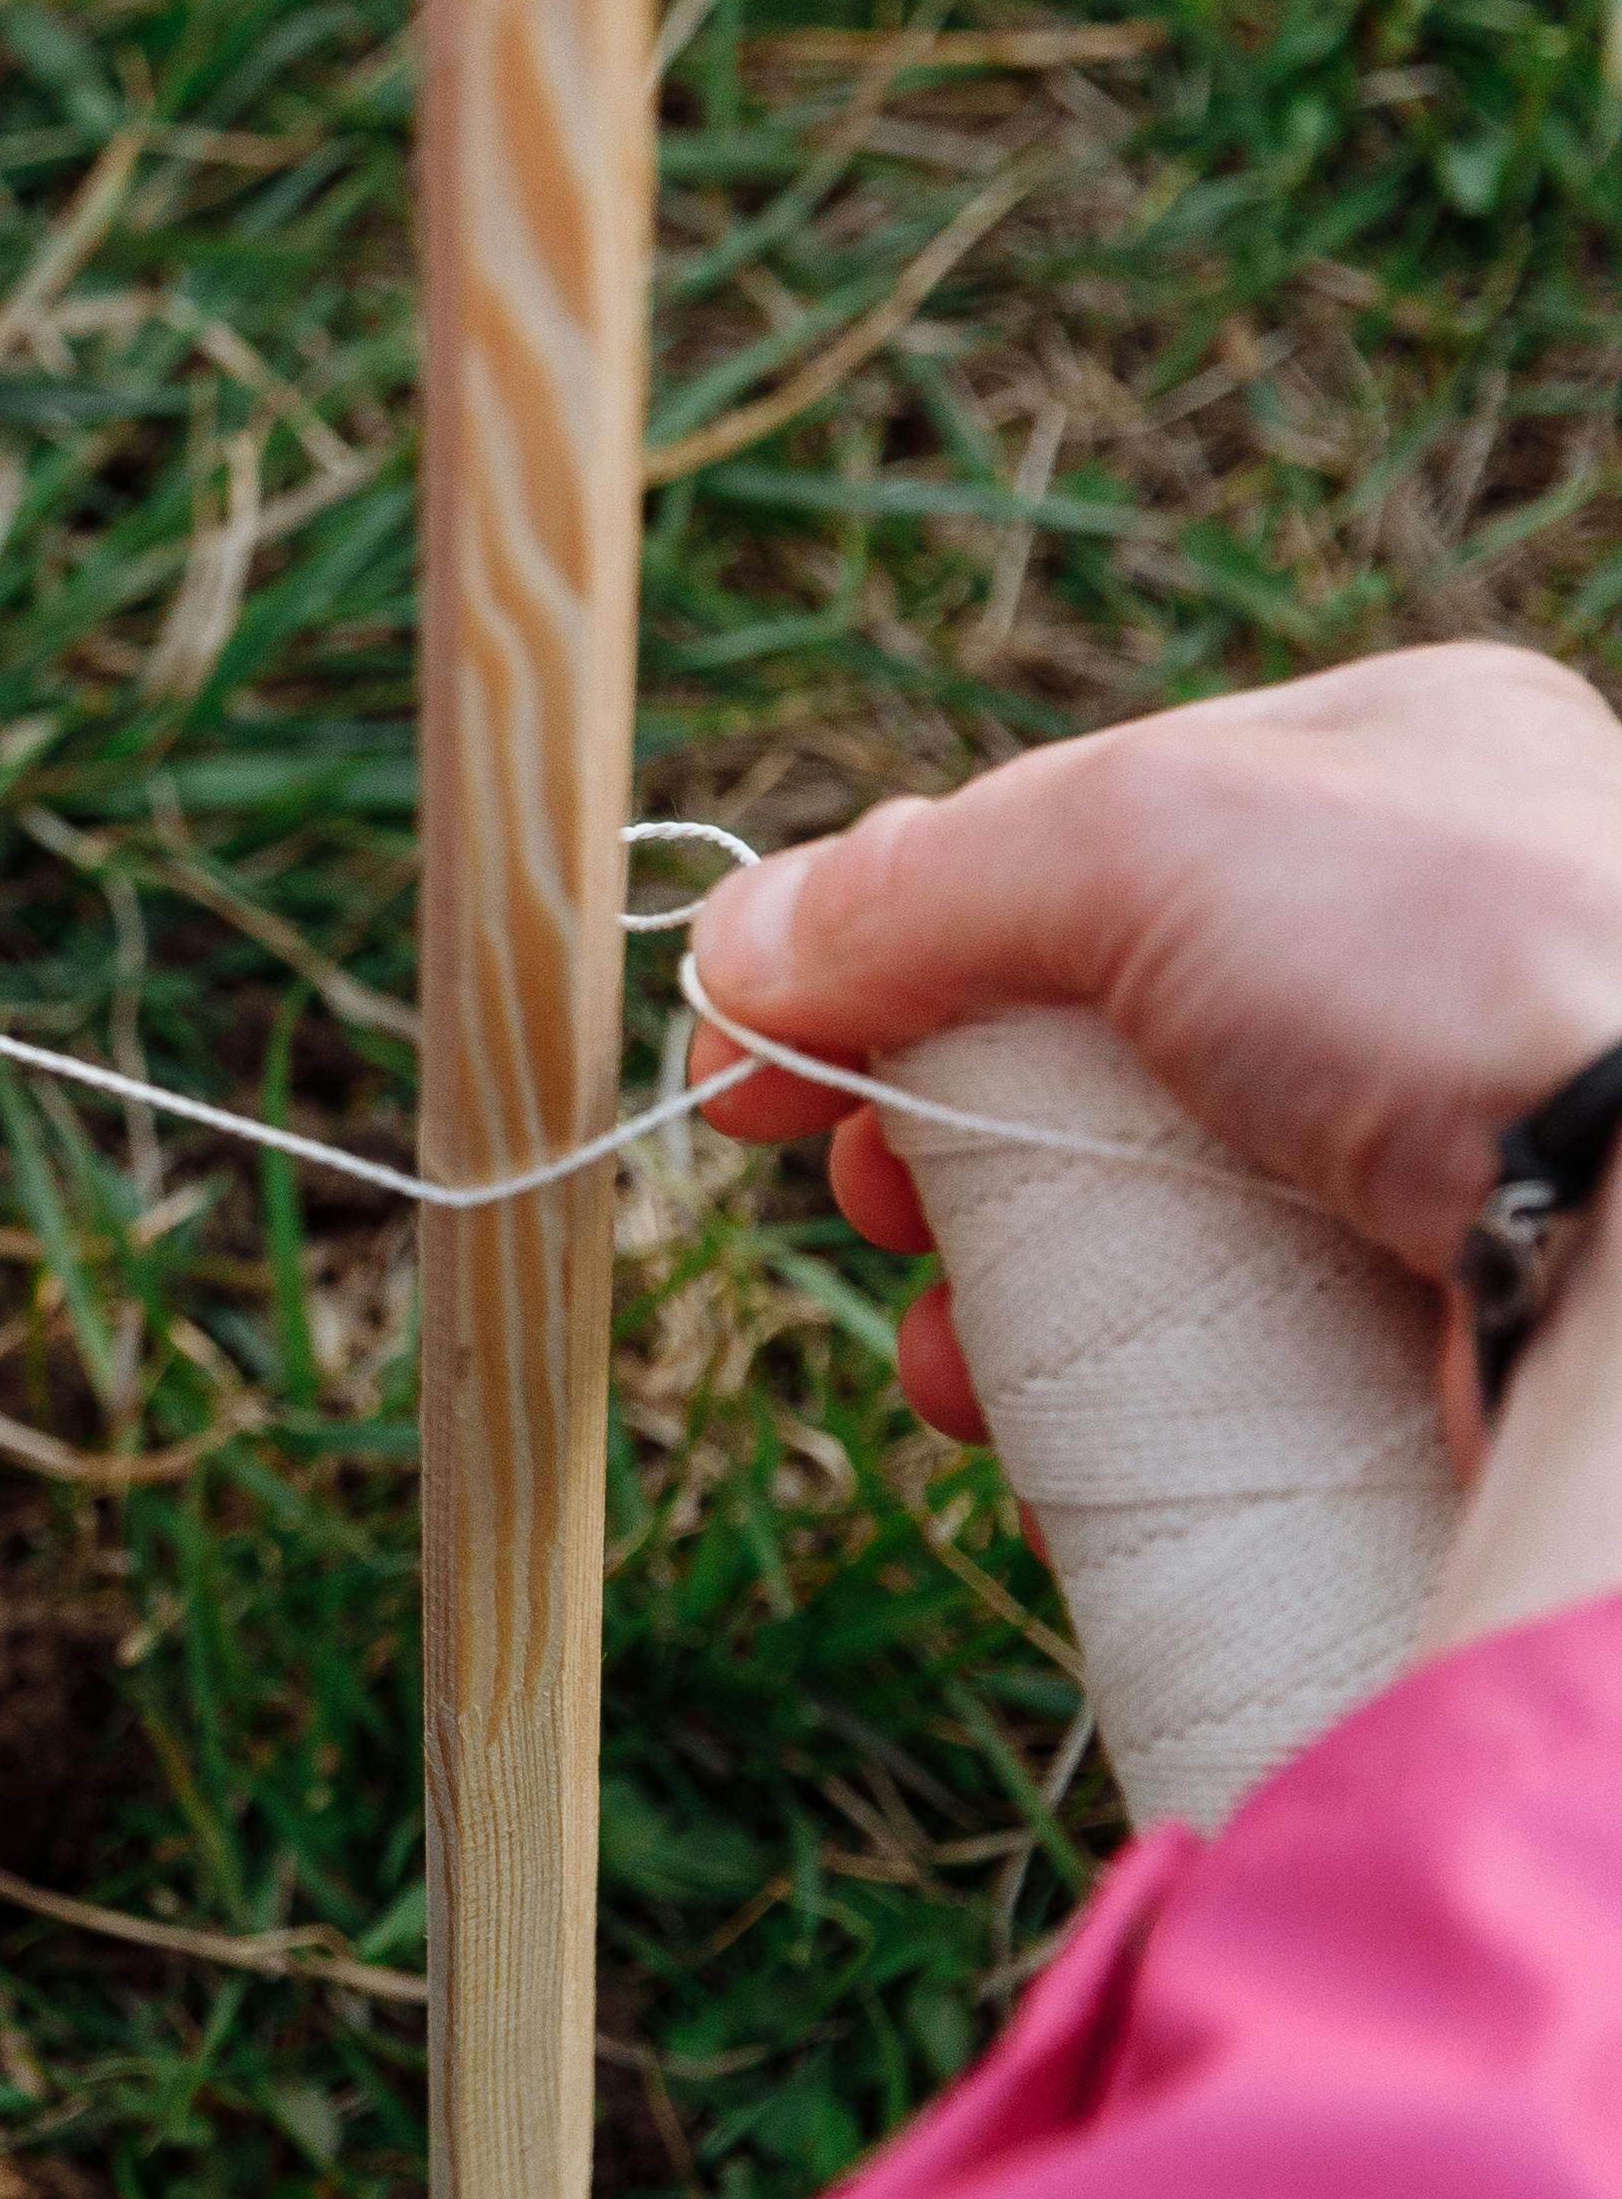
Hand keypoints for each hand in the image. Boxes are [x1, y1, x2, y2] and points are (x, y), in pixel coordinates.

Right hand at [688, 642, 1621, 1447]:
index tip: (760, 1055)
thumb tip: (733, 952)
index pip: (1078, 839)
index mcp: (1396, 768)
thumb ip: (915, 883)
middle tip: (869, 1204)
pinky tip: (1040, 1430)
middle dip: (940, 1132)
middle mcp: (1441, 941)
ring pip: (1154, 1201)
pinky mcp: (1465, 1306)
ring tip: (954, 1358)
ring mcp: (1462, 1133)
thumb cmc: (1453, 966)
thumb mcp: (1134, 839)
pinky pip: (1235, 1339)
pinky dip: (1109, 1385)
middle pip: (1095, 1035)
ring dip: (1008, 1281)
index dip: (898, 941)